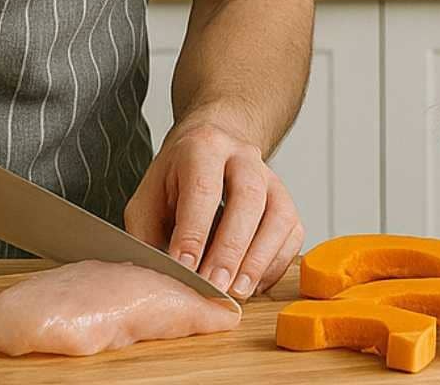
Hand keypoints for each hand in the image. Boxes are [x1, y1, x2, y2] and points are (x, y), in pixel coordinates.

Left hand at [123, 118, 302, 300]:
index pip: (203, 189)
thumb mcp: (147, 198)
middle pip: (248, 199)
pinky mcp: (286, 201)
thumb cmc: (175, 180)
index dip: (194, 232)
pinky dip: (275, 263)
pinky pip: (292, 233)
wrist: (208, 150)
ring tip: (238, 291)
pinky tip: (253, 284)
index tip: (185, 267)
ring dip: (259, 259)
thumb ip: (149, 234)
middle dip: (230, 248)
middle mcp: (242, 157)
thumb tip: (160, 278)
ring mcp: (270, 178)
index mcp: (202, 149)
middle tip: (215, 285)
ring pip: (279, 215)